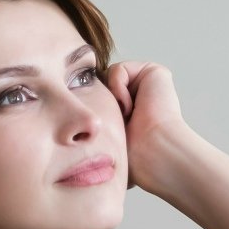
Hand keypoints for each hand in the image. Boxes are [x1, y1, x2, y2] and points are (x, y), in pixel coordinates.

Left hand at [104, 61, 188, 193]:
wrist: (154, 152)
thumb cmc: (135, 158)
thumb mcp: (109, 145)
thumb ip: (97, 134)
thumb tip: (75, 145)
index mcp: (135, 112)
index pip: (102, 101)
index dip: (95, 111)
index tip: (101, 128)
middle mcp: (143, 95)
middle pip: (103, 86)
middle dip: (102, 102)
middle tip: (115, 122)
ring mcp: (148, 83)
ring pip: (108, 77)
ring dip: (113, 98)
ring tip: (127, 116)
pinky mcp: (154, 72)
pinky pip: (118, 70)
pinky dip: (118, 88)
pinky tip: (130, 107)